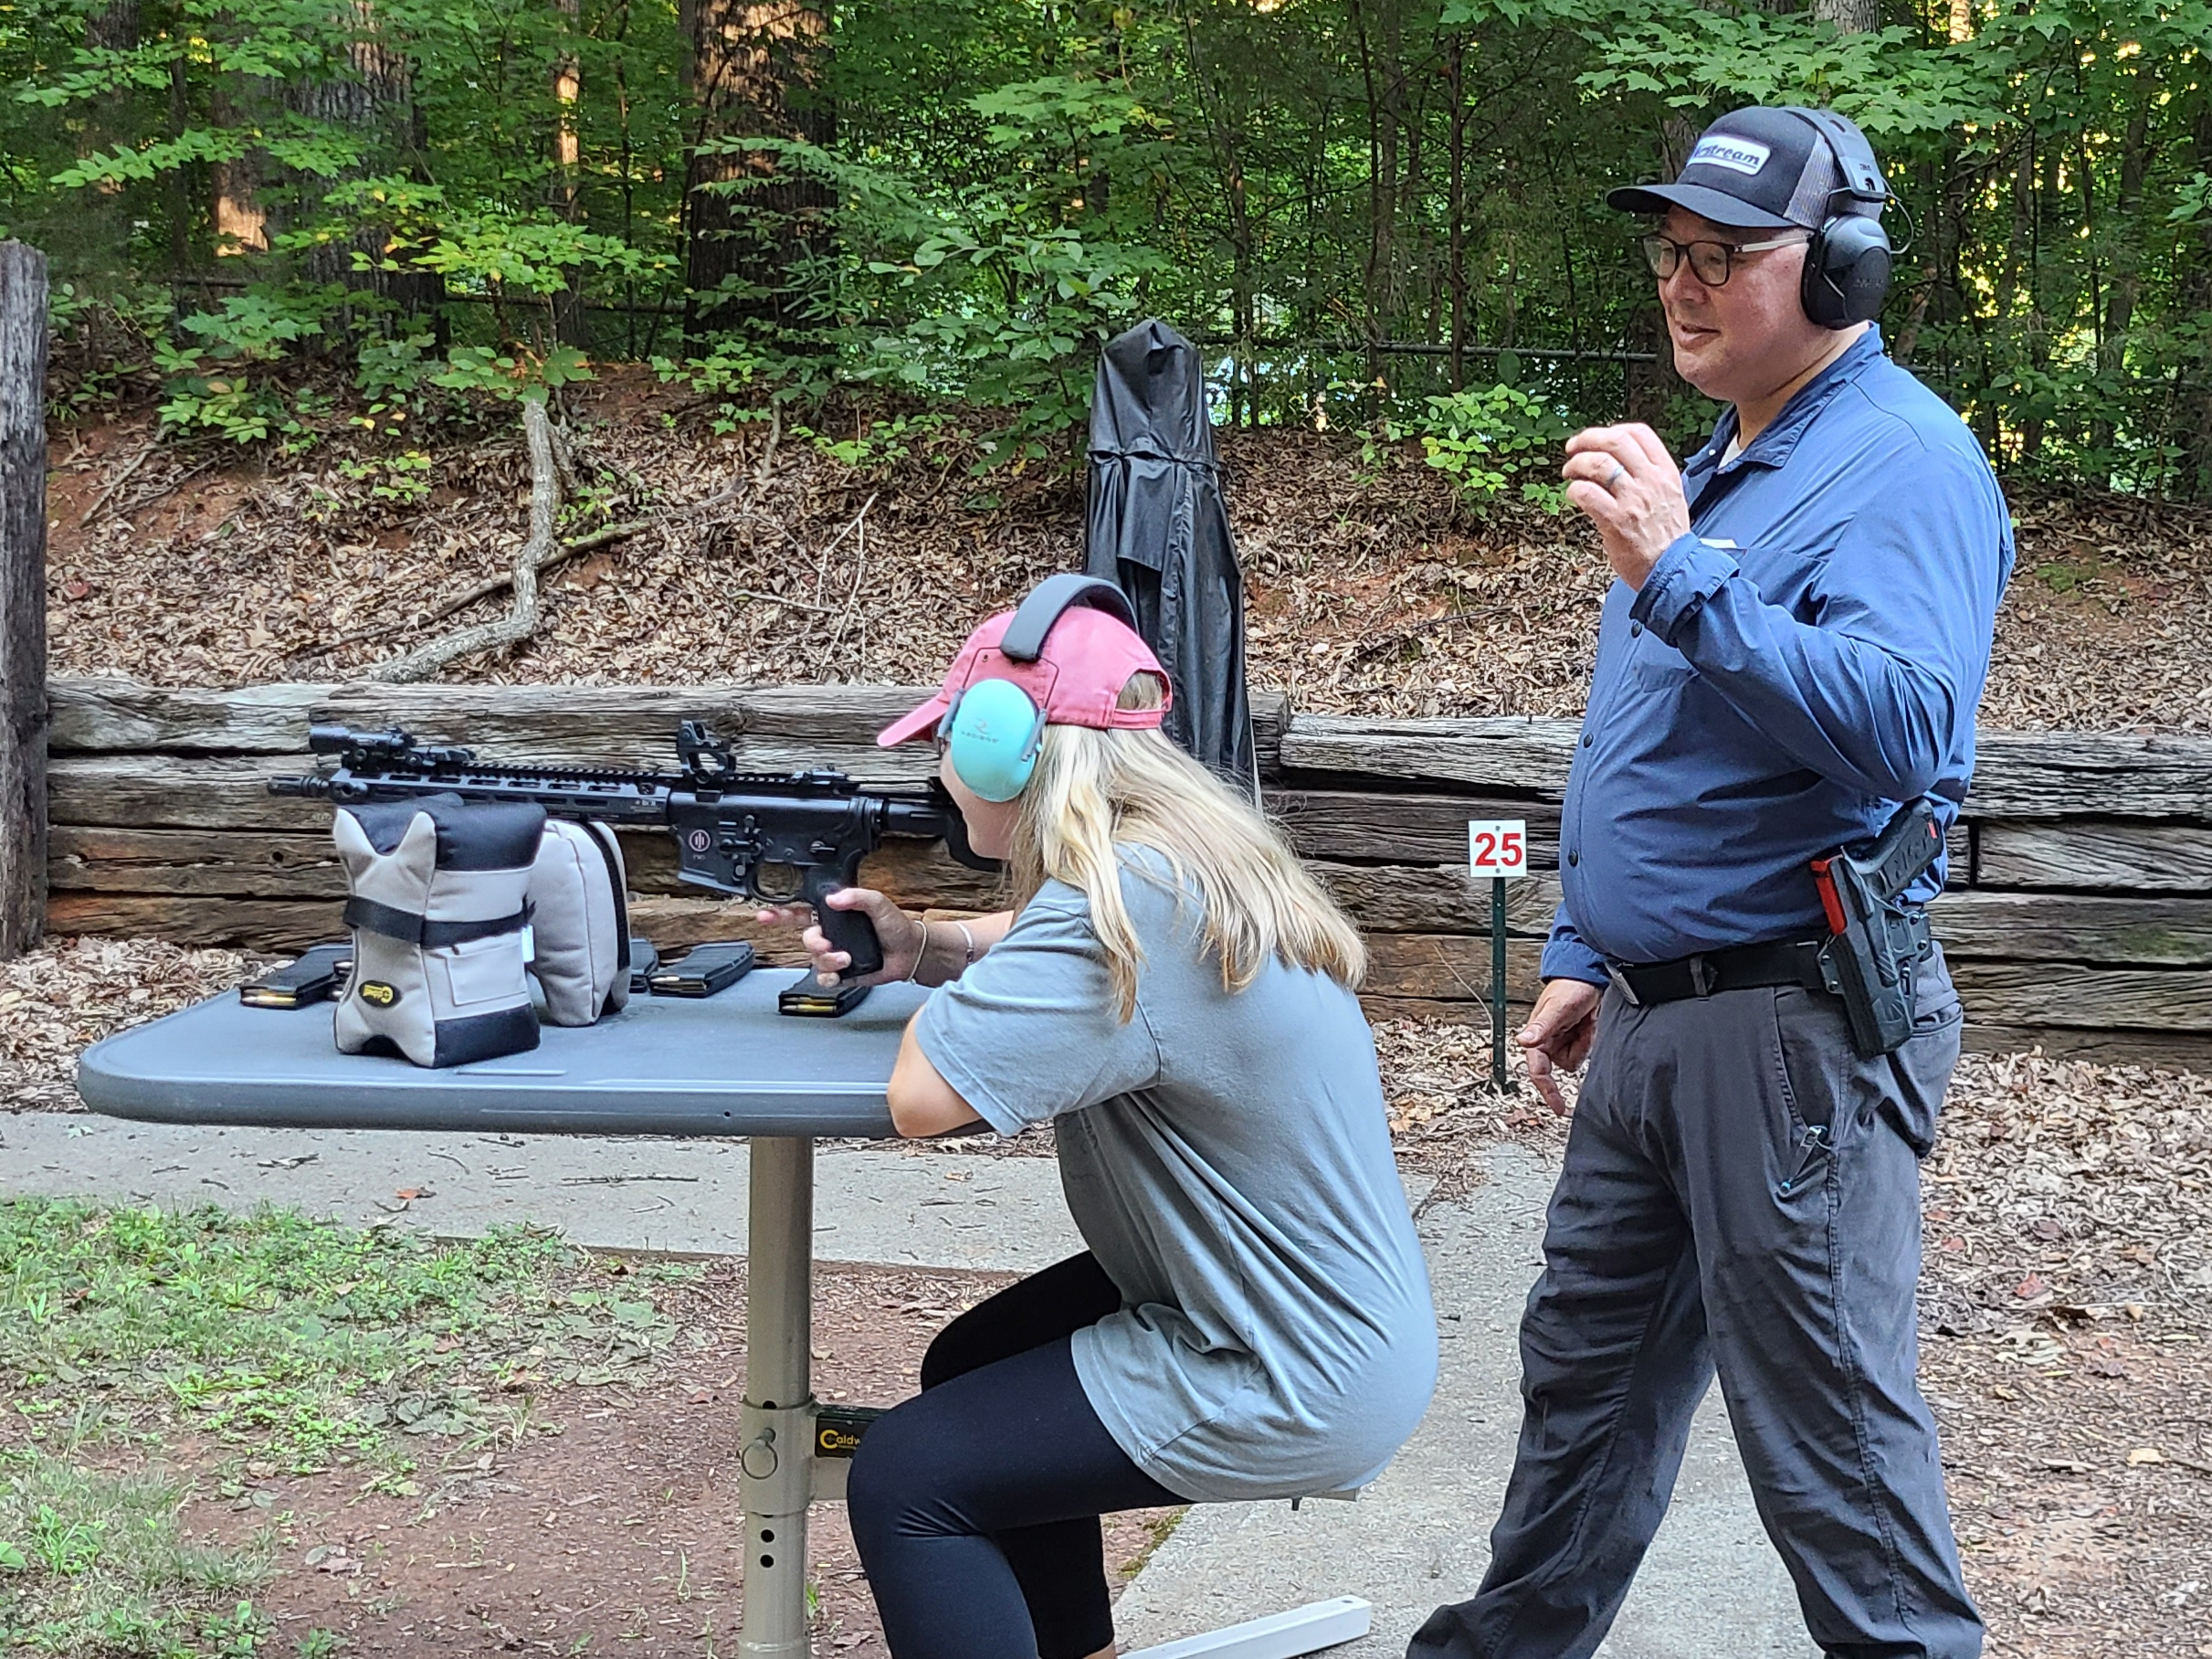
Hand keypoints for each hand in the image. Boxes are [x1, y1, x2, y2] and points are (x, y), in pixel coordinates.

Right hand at [753, 886, 921, 986]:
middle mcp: (831, 933)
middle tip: (828, 944)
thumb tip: (834, 898)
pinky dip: (829, 977)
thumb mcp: (879, 903)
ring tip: (846, 958)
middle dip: (813, 943)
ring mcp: (835, 953)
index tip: (764, 915)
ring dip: (828, 960)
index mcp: (834, 914)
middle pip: (806, 938)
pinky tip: (840, 972)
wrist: (909, 953)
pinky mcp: (842, 972)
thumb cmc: (895, 926)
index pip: (801, 912)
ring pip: (815, 960)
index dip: (779, 914)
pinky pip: (824, 978)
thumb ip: (857, 896)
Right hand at [1516, 977, 1602, 1115]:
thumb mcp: (1557, 1008)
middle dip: (1576, 1051)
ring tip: (1586, 1024)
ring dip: (1583, 1044)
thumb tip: (1522, 1041)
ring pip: (1574, 1060)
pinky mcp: (1575, 1038)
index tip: (1559, 1109)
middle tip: (1583, 1032)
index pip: (1538, 1071)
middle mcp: (1547, 1041)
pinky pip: (1583, 1051)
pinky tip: (1589, 1025)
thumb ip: (1540, 1026)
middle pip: (1562, 1065)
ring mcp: (1561, 1040)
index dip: (1548, 1092)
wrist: (1590, 975)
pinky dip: (1589, 1040)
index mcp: (1536, 1036)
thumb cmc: (1570, 986)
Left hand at [1562, 424, 1691, 589]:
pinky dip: (1574, 490)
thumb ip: (1650, 476)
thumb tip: (1620, 461)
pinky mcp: (1616, 520)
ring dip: (1576, 464)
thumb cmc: (1666, 538)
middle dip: (1588, 439)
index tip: (1598, 438)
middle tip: (1573, 447)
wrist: (1672, 571)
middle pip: (1616, 441)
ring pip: (1598, 464)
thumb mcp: (1670, 497)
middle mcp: (1650, 481)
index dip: (1613, 429)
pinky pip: (1587, 493)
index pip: (1639, 433)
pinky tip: (1573, 495)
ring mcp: (1633, 500)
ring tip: (1569, 472)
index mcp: (1665, 472)